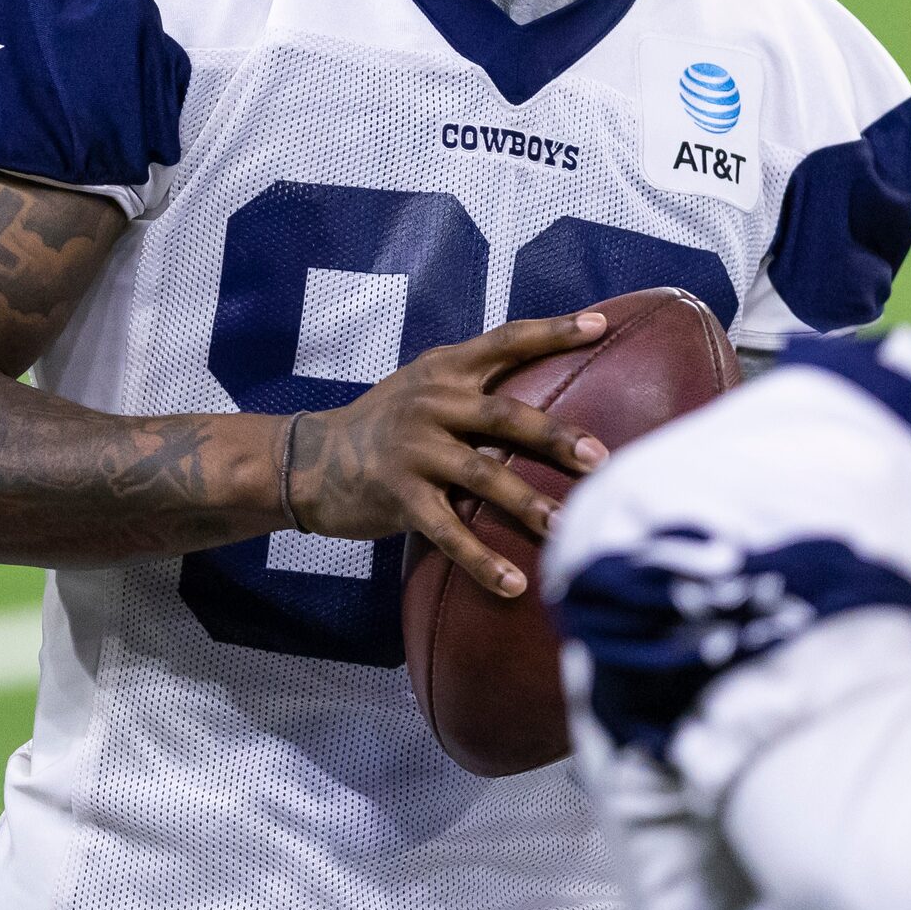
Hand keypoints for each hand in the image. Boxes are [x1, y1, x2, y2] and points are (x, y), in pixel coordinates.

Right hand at [285, 312, 612, 598]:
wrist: (311, 461)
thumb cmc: (386, 426)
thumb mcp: (424, 388)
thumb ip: (477, 385)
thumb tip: (555, 390)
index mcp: (443, 369)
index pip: (505, 341)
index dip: (552, 331)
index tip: (598, 324)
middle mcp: (430, 403)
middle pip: (504, 415)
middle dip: (555, 437)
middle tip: (600, 458)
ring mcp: (413, 450)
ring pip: (482, 476)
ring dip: (528, 504)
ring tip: (567, 526)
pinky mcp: (398, 496)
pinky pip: (447, 532)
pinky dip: (482, 560)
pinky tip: (513, 584)